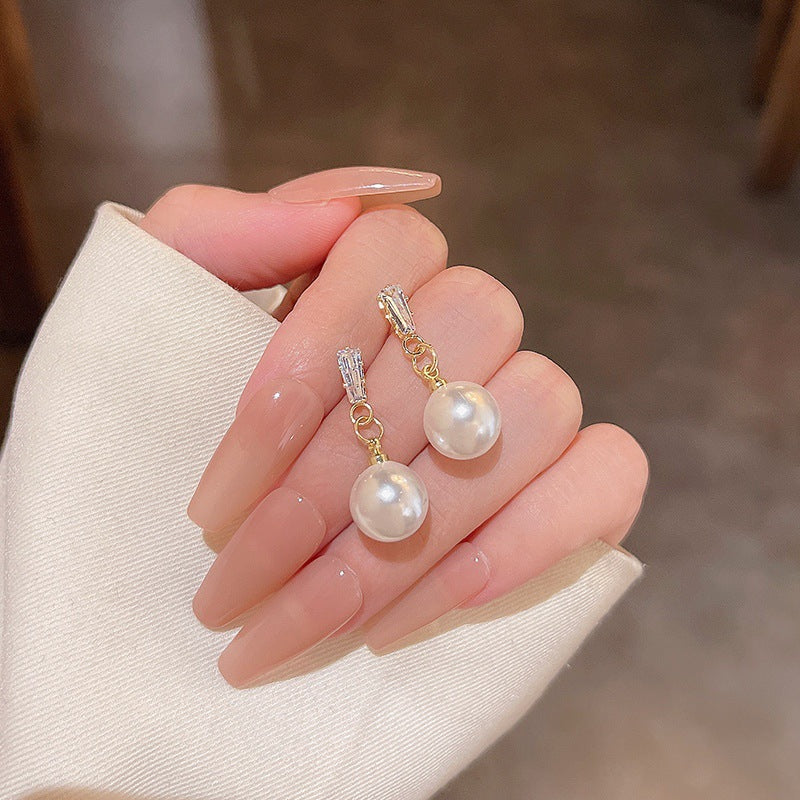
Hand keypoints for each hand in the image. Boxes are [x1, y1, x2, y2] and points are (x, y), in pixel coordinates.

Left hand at [141, 167, 648, 687]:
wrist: (214, 556)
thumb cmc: (176, 430)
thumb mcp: (158, 317)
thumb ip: (216, 232)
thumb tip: (328, 210)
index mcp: (385, 271)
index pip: (391, 255)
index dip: (308, 363)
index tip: (216, 492)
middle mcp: (473, 325)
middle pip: (454, 351)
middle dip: (331, 488)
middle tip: (232, 586)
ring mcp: (535, 399)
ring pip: (529, 415)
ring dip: (406, 541)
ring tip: (296, 627)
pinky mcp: (587, 477)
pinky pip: (604, 480)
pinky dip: (513, 554)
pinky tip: (400, 622)